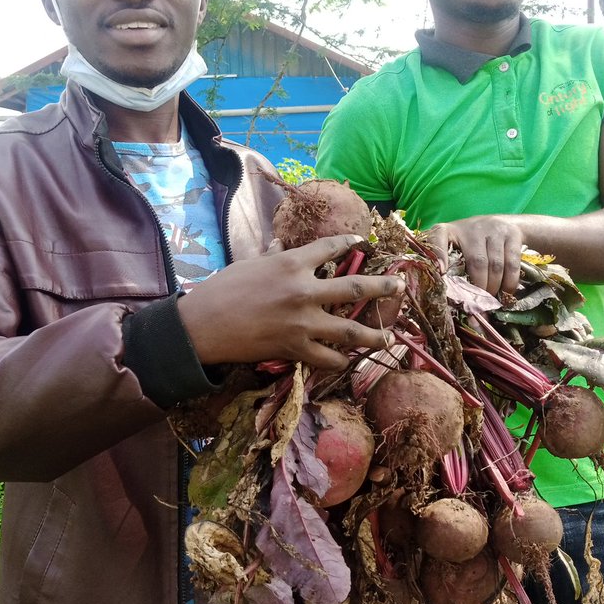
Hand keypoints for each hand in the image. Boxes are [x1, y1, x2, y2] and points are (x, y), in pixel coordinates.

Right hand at [177, 234, 404, 369]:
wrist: (203, 325)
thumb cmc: (222, 289)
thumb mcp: (249, 264)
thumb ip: (271, 256)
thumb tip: (278, 243)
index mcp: (292, 263)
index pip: (330, 248)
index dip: (349, 243)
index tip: (362, 242)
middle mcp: (305, 291)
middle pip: (354, 289)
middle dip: (381, 287)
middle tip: (400, 286)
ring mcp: (303, 323)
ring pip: (350, 330)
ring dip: (373, 335)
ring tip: (389, 337)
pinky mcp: (295, 348)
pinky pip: (327, 358)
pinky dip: (339, 361)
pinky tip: (347, 360)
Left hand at [425, 215, 524, 297]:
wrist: (505, 223)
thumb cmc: (473, 243)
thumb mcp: (456, 247)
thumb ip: (448, 266)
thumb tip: (450, 300)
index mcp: (450, 230)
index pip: (438, 236)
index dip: (439, 255)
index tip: (441, 273)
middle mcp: (471, 228)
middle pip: (476, 262)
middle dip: (479, 287)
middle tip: (478, 304)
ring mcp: (494, 229)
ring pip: (495, 265)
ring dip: (494, 287)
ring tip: (491, 301)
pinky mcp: (512, 234)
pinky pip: (512, 263)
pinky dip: (510, 282)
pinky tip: (507, 292)